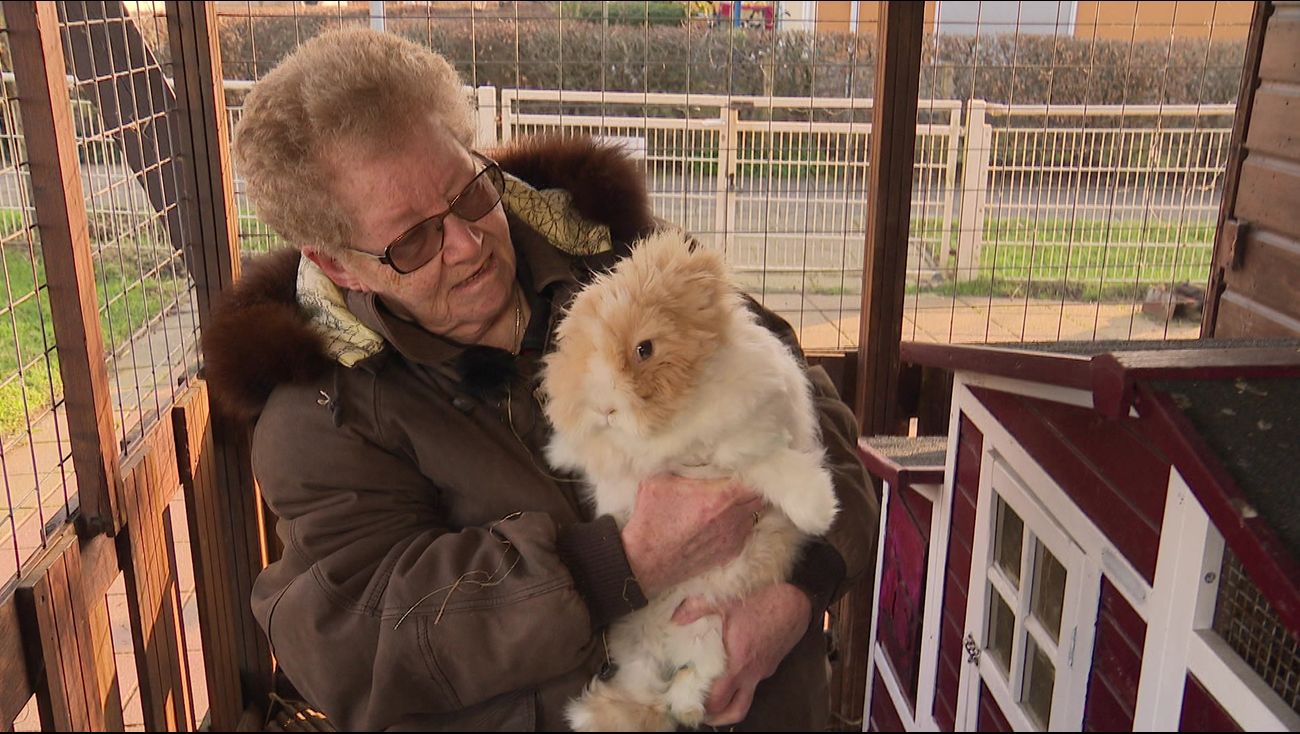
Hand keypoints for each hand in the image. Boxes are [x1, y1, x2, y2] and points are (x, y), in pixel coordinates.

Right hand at [621, 474, 762, 597]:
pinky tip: (723, 519)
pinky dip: (739, 524)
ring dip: (746, 505)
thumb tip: (690, 450)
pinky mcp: (730, 553)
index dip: (754, 469)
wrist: (646, 561)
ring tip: (732, 498)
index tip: (745, 464)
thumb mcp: (660, 481)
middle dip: (753, 486)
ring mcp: (733, 537)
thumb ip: (682, 464)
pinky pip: (745, 532)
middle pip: (759, 497)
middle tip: (741, 479)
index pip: (754, 479)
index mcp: (719, 497)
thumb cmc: (651, 519)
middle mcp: (732, 517)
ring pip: (753, 514)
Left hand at [673, 582, 810, 725]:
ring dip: (728, 710)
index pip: (718, 699)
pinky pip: (752, 686)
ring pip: (745, 704)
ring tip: (712, 706)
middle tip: (698, 711)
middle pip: (733, 711)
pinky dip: (738, 688)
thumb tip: (676, 618)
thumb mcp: (726, 601)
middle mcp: (750, 674)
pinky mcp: (768, 667)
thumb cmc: (762, 602)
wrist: (795, 603)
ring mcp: (761, 673)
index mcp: (737, 662)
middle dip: (714, 715)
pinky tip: (729, 676)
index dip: (702, 707)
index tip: (686, 704)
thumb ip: (698, 609)